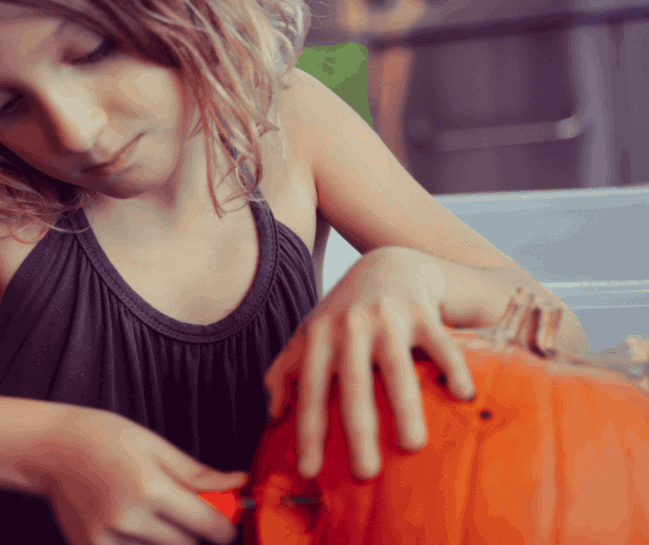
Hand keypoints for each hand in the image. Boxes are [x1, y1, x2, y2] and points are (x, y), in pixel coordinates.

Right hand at [37, 408, 246, 544]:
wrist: (50, 449)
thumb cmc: (103, 437)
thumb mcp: (155, 445)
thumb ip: (198, 473)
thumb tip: (238, 484)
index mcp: (150, 487)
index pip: (209, 526)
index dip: (226, 528)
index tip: (227, 523)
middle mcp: (129, 518)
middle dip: (196, 534)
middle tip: (185, 513)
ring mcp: (107, 539)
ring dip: (168, 541)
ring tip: (153, 515)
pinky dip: (140, 544)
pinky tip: (133, 526)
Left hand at [263, 247, 476, 480]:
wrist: (388, 263)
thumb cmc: (345, 311)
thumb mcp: (310, 333)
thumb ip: (286, 370)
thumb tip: (272, 413)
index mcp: (319, 336)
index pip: (311, 391)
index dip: (307, 431)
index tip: (308, 472)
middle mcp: (350, 325)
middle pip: (354, 385)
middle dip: (357, 430)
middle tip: (364, 473)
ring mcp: (387, 316)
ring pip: (395, 367)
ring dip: (404, 406)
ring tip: (412, 445)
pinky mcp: (422, 310)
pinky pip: (441, 343)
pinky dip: (452, 367)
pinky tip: (463, 396)